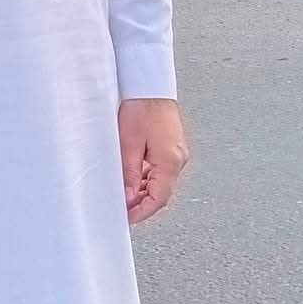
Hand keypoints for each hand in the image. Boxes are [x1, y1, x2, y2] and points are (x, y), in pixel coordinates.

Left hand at [118, 98, 188, 224]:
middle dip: (143, 204)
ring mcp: (177, 152)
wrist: (150, 85)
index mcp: (169, 161)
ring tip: (125, 195)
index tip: (127, 218)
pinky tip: (135, 179)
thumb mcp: (129, 144)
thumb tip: (129, 197)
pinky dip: (149, 179)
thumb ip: (130, 174)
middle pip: (162, 193)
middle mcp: (178, 159)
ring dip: (145, 192)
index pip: (158, 199)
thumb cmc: (141, 107)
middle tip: (124, 209)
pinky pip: (162, 171)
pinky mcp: (172, 146)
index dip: (142, 212)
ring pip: (162, 183)